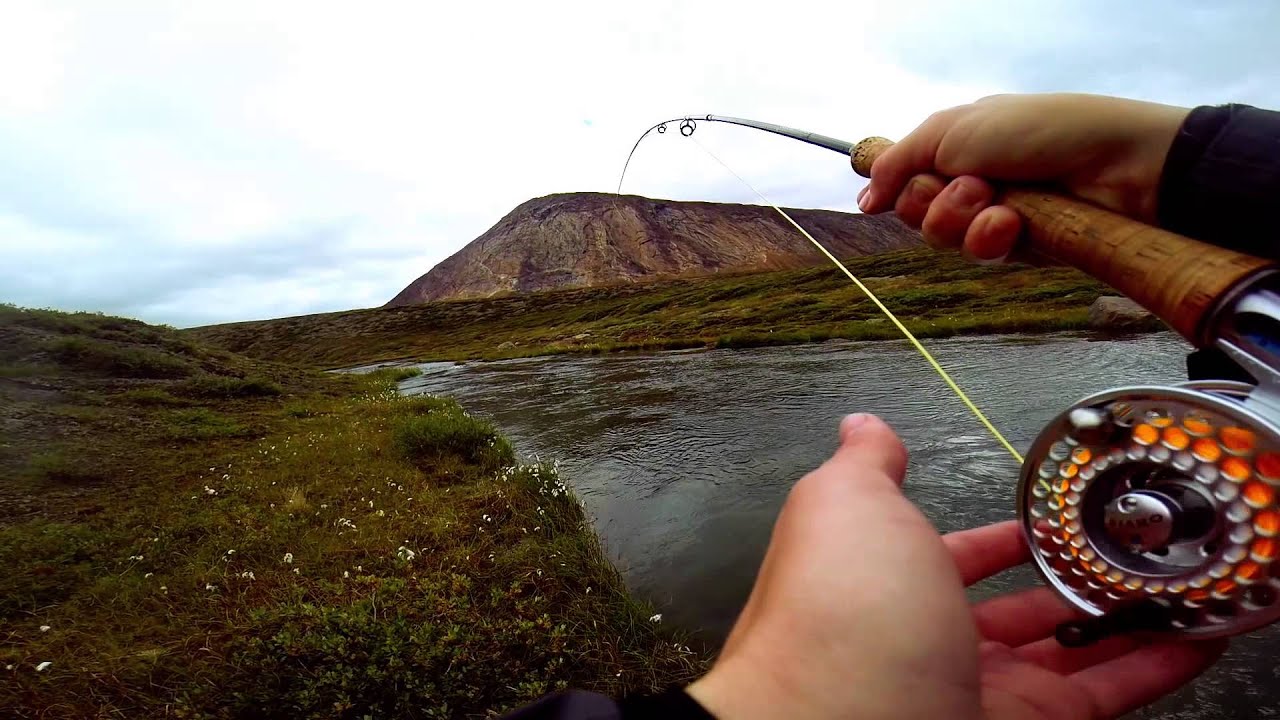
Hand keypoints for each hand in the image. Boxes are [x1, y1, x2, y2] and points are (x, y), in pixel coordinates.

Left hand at [686, 414, 1225, 719]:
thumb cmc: (841, 611)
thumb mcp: (849, 505)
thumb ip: (865, 467)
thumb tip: (862, 427)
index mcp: (881, 583)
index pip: (948, 556)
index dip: (997, 536)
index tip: (1045, 517)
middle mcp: (925, 641)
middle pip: (1013, 612)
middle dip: (1066, 581)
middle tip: (1121, 554)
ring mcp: (976, 690)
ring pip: (1067, 653)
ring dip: (1122, 620)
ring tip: (1170, 588)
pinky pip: (1105, 693)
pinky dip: (1154, 667)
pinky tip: (1189, 641)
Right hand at [858, 93, 1189, 260]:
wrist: (1119, 167)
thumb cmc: (1044, 131)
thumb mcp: (956, 129)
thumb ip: (900, 161)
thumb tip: (863, 198)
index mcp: (960, 144)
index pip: (906, 177)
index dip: (899, 187)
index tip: (894, 191)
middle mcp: (975, 179)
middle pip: (919, 213)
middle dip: (935, 204)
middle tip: (971, 185)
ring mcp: (997, 214)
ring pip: (946, 239)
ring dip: (965, 222)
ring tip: (999, 204)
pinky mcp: (1021, 246)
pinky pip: (981, 256)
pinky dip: (992, 239)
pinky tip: (1015, 224)